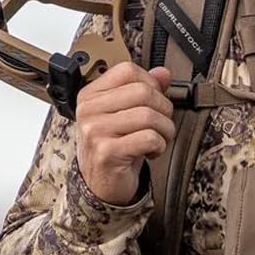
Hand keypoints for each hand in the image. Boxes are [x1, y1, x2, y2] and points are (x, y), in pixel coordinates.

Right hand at [75, 62, 174, 204]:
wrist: (101, 183)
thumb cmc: (114, 147)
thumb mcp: (126, 114)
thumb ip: (143, 89)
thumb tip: (163, 73)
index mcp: (91, 95)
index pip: (128, 71)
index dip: (151, 83)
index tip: (153, 101)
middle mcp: (89, 110)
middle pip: (143, 92)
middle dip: (163, 109)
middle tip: (160, 124)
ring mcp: (96, 131)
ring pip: (149, 115)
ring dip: (165, 130)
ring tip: (158, 139)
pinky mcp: (107, 152)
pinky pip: (149, 138)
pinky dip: (159, 146)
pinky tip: (150, 152)